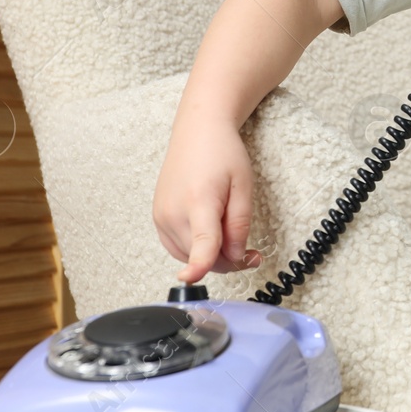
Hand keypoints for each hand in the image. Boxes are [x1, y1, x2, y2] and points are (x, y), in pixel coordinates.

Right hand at [153, 108, 263, 282]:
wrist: (197, 132)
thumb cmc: (222, 153)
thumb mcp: (243, 186)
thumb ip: (239, 224)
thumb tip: (235, 256)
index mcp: (199, 201)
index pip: (200, 242)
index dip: (198, 265)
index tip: (191, 279)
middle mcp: (173, 212)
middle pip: (200, 256)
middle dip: (228, 260)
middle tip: (252, 252)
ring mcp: (161, 217)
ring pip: (189, 256)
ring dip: (211, 256)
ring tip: (229, 232)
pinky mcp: (157, 219)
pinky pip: (178, 248)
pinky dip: (196, 248)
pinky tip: (211, 231)